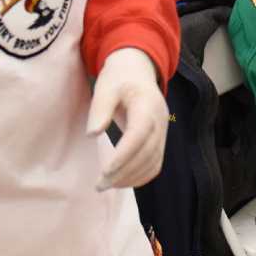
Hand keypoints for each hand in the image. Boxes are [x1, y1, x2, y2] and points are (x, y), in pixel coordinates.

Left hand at [86, 48, 168, 189]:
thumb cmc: (119, 78)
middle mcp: (160, 121)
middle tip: (100, 185)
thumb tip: (93, 134)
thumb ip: (100, 109)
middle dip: (124, 172)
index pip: (139, 135)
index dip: (124, 155)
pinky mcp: (160, 140)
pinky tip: (122, 181)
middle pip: (147, 153)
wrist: (138, 70)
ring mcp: (163, 132)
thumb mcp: (105, 87)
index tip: (105, 171)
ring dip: (131, 177)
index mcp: (147, 105)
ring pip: (153, 162)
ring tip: (107, 185)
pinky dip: (141, 176)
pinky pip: (155, 163)